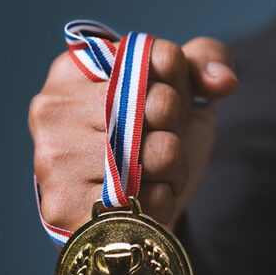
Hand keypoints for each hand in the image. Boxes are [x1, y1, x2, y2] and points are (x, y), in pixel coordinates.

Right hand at [29, 36, 237, 233]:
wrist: (132, 218)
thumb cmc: (152, 145)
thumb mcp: (181, 94)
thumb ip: (206, 63)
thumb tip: (223, 80)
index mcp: (74, 68)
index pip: (162, 56)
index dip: (181, 87)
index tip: (161, 106)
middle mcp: (53, 108)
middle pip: (163, 103)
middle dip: (176, 130)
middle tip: (152, 145)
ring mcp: (54, 159)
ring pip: (161, 152)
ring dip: (172, 170)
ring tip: (145, 175)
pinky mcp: (66, 208)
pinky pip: (149, 197)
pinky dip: (159, 202)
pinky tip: (137, 205)